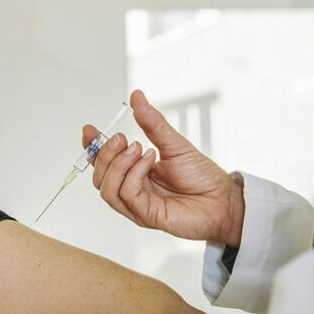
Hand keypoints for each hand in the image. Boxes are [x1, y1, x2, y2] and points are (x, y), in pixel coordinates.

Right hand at [84, 90, 244, 245]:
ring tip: (139, 147)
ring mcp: (136, 206)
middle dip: (105, 154)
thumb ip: (152, 123)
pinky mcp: (146, 216)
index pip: (102, 164)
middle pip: (98, 177)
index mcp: (134, 175)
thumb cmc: (202, 177)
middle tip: (124, 138)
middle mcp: (131, 191)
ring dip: (119, 164)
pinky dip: (134, 174)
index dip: (92, 148)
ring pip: (106, 189)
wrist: (223, 199)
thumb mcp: (174, 143)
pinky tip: (150, 160)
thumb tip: (137, 97)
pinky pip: (127, 194)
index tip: (90, 130)